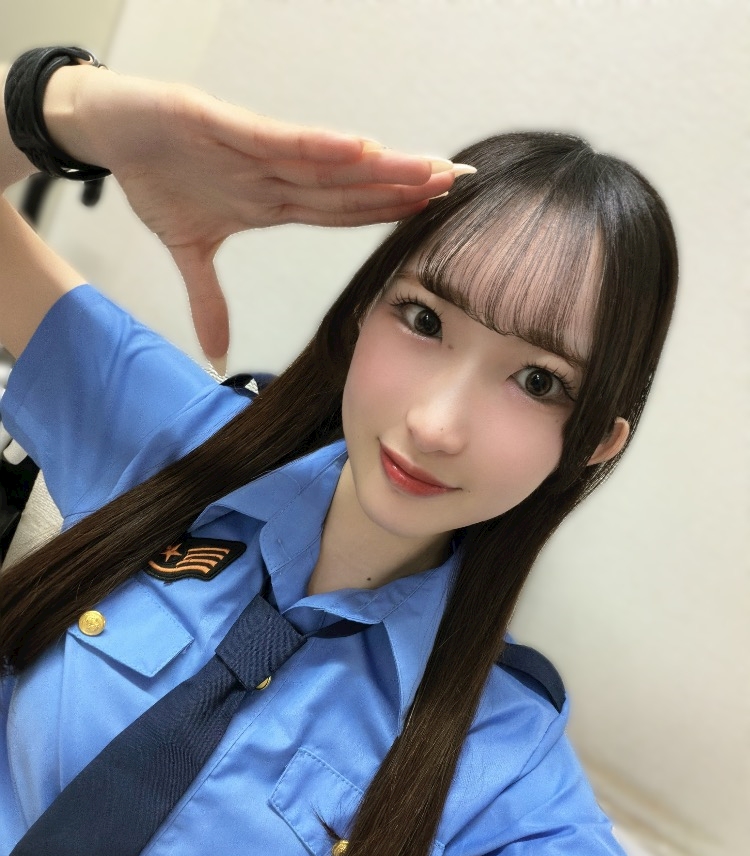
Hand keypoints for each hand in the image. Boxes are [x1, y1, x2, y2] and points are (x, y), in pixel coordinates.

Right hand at [57, 68, 462, 363]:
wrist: (106, 131)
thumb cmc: (155, 177)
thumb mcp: (186, 251)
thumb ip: (209, 300)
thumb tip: (216, 357)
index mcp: (273, 200)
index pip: (343, 209)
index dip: (388, 212)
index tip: (435, 215)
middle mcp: (274, 172)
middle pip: (350, 184)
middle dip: (405, 186)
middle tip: (460, 186)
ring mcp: (251, 147)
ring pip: (326, 160)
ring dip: (378, 166)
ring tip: (429, 169)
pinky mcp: (218, 123)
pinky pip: (275, 139)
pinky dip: (316, 146)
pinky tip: (361, 150)